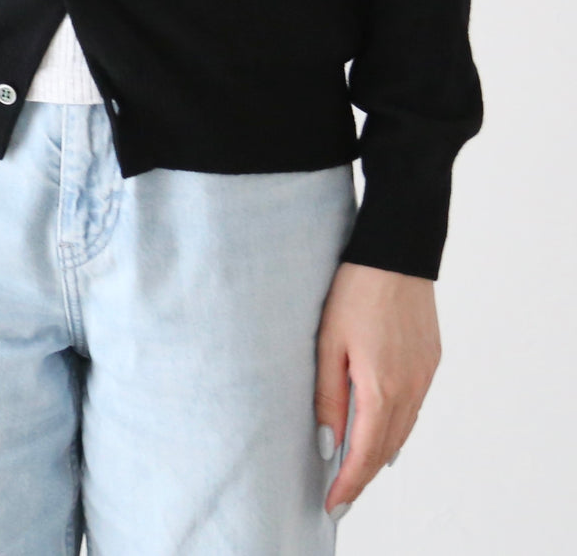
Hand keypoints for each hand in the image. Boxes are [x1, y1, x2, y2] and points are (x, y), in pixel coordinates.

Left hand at [315, 261, 441, 516]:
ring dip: (380, 454)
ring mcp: (424, 375)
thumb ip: (328, 396)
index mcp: (381, 388)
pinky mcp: (431, 360)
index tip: (332, 506)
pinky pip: (414, 407)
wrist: (396, 252)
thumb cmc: (353, 291)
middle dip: (363, 477)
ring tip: (357, 471)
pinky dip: (398, 428)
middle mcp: (409, 389)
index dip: (348, 485)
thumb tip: (327, 445)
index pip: (364, 454)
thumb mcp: (328, 342)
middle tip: (340, 497)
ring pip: (403, 430)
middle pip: (385, 449)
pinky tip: (384, 432)